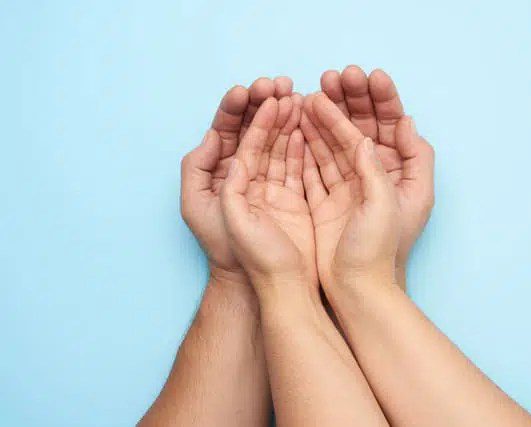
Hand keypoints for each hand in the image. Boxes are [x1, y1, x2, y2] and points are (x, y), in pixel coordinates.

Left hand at [180, 77, 293, 282]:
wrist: (267, 281)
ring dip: (287, 118)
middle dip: (266, 106)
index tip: (253, 90)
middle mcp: (245, 175)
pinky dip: (302, 141)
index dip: (240, 109)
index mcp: (221, 174)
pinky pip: (297, 162)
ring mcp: (271, 183)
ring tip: (298, 96)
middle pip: (255, 132)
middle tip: (281, 83)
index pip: (229, 132)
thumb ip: (201, 171)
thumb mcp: (200, 209)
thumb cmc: (229, 250)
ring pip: (278, 143)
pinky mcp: (293, 193)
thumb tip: (213, 138)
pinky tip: (309, 123)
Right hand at [319, 66, 434, 277]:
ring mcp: (347, 189)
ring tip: (305, 96)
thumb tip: (366, 136)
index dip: (379, 100)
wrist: (356, 291)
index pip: (388, 128)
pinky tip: (294, 126)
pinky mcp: (324, 201)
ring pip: (333, 145)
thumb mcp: (388, 206)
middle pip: (359, 131)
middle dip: (346, 103)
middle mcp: (373, 179)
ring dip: (321, 121)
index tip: (367, 76)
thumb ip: (377, 169)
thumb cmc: (378, 253)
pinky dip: (305, 146)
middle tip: (328, 78)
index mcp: (398, 177)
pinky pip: (314, 166)